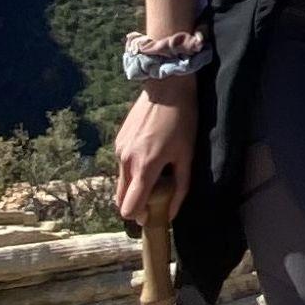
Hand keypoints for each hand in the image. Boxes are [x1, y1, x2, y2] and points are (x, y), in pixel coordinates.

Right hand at [114, 86, 196, 226]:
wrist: (166, 87)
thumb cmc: (182, 121)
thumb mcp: (187, 156)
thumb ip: (180, 188)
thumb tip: (170, 215)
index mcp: (144, 168)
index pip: (129, 208)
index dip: (139, 217)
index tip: (152, 214)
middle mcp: (126, 161)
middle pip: (120, 200)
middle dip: (134, 205)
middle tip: (154, 197)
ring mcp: (119, 150)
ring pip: (120, 182)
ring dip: (133, 186)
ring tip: (155, 172)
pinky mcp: (118, 140)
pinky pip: (122, 165)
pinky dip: (132, 169)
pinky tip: (149, 154)